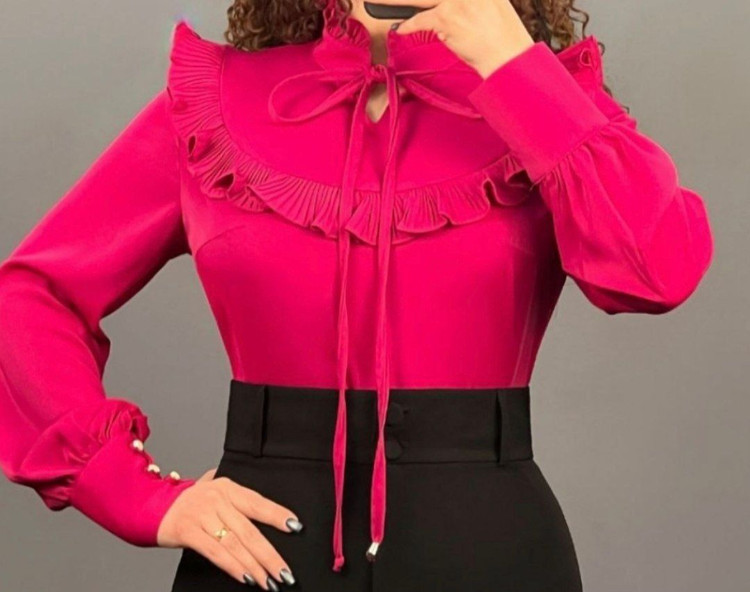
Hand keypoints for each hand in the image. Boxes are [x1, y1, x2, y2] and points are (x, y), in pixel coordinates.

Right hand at [157, 468, 302, 588]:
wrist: (153, 506)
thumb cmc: (191, 502)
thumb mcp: (214, 489)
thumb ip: (237, 495)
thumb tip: (268, 508)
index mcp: (228, 487)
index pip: (258, 502)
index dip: (277, 515)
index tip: (296, 527)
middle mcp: (216, 499)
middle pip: (249, 530)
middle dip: (270, 555)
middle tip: (286, 572)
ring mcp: (202, 515)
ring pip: (235, 544)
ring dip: (255, 566)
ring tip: (270, 582)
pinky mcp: (188, 531)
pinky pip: (215, 552)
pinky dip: (233, 566)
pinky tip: (247, 578)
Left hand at [386, 0, 535, 77]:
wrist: (508, 55)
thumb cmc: (501, 35)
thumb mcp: (491, 4)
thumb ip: (468, 1)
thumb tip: (443, 4)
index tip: (415, 0)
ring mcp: (455, 0)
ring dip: (393, 1)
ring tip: (374, 1)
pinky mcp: (447, 17)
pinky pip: (420, 20)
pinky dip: (408, 26)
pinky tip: (400, 28)